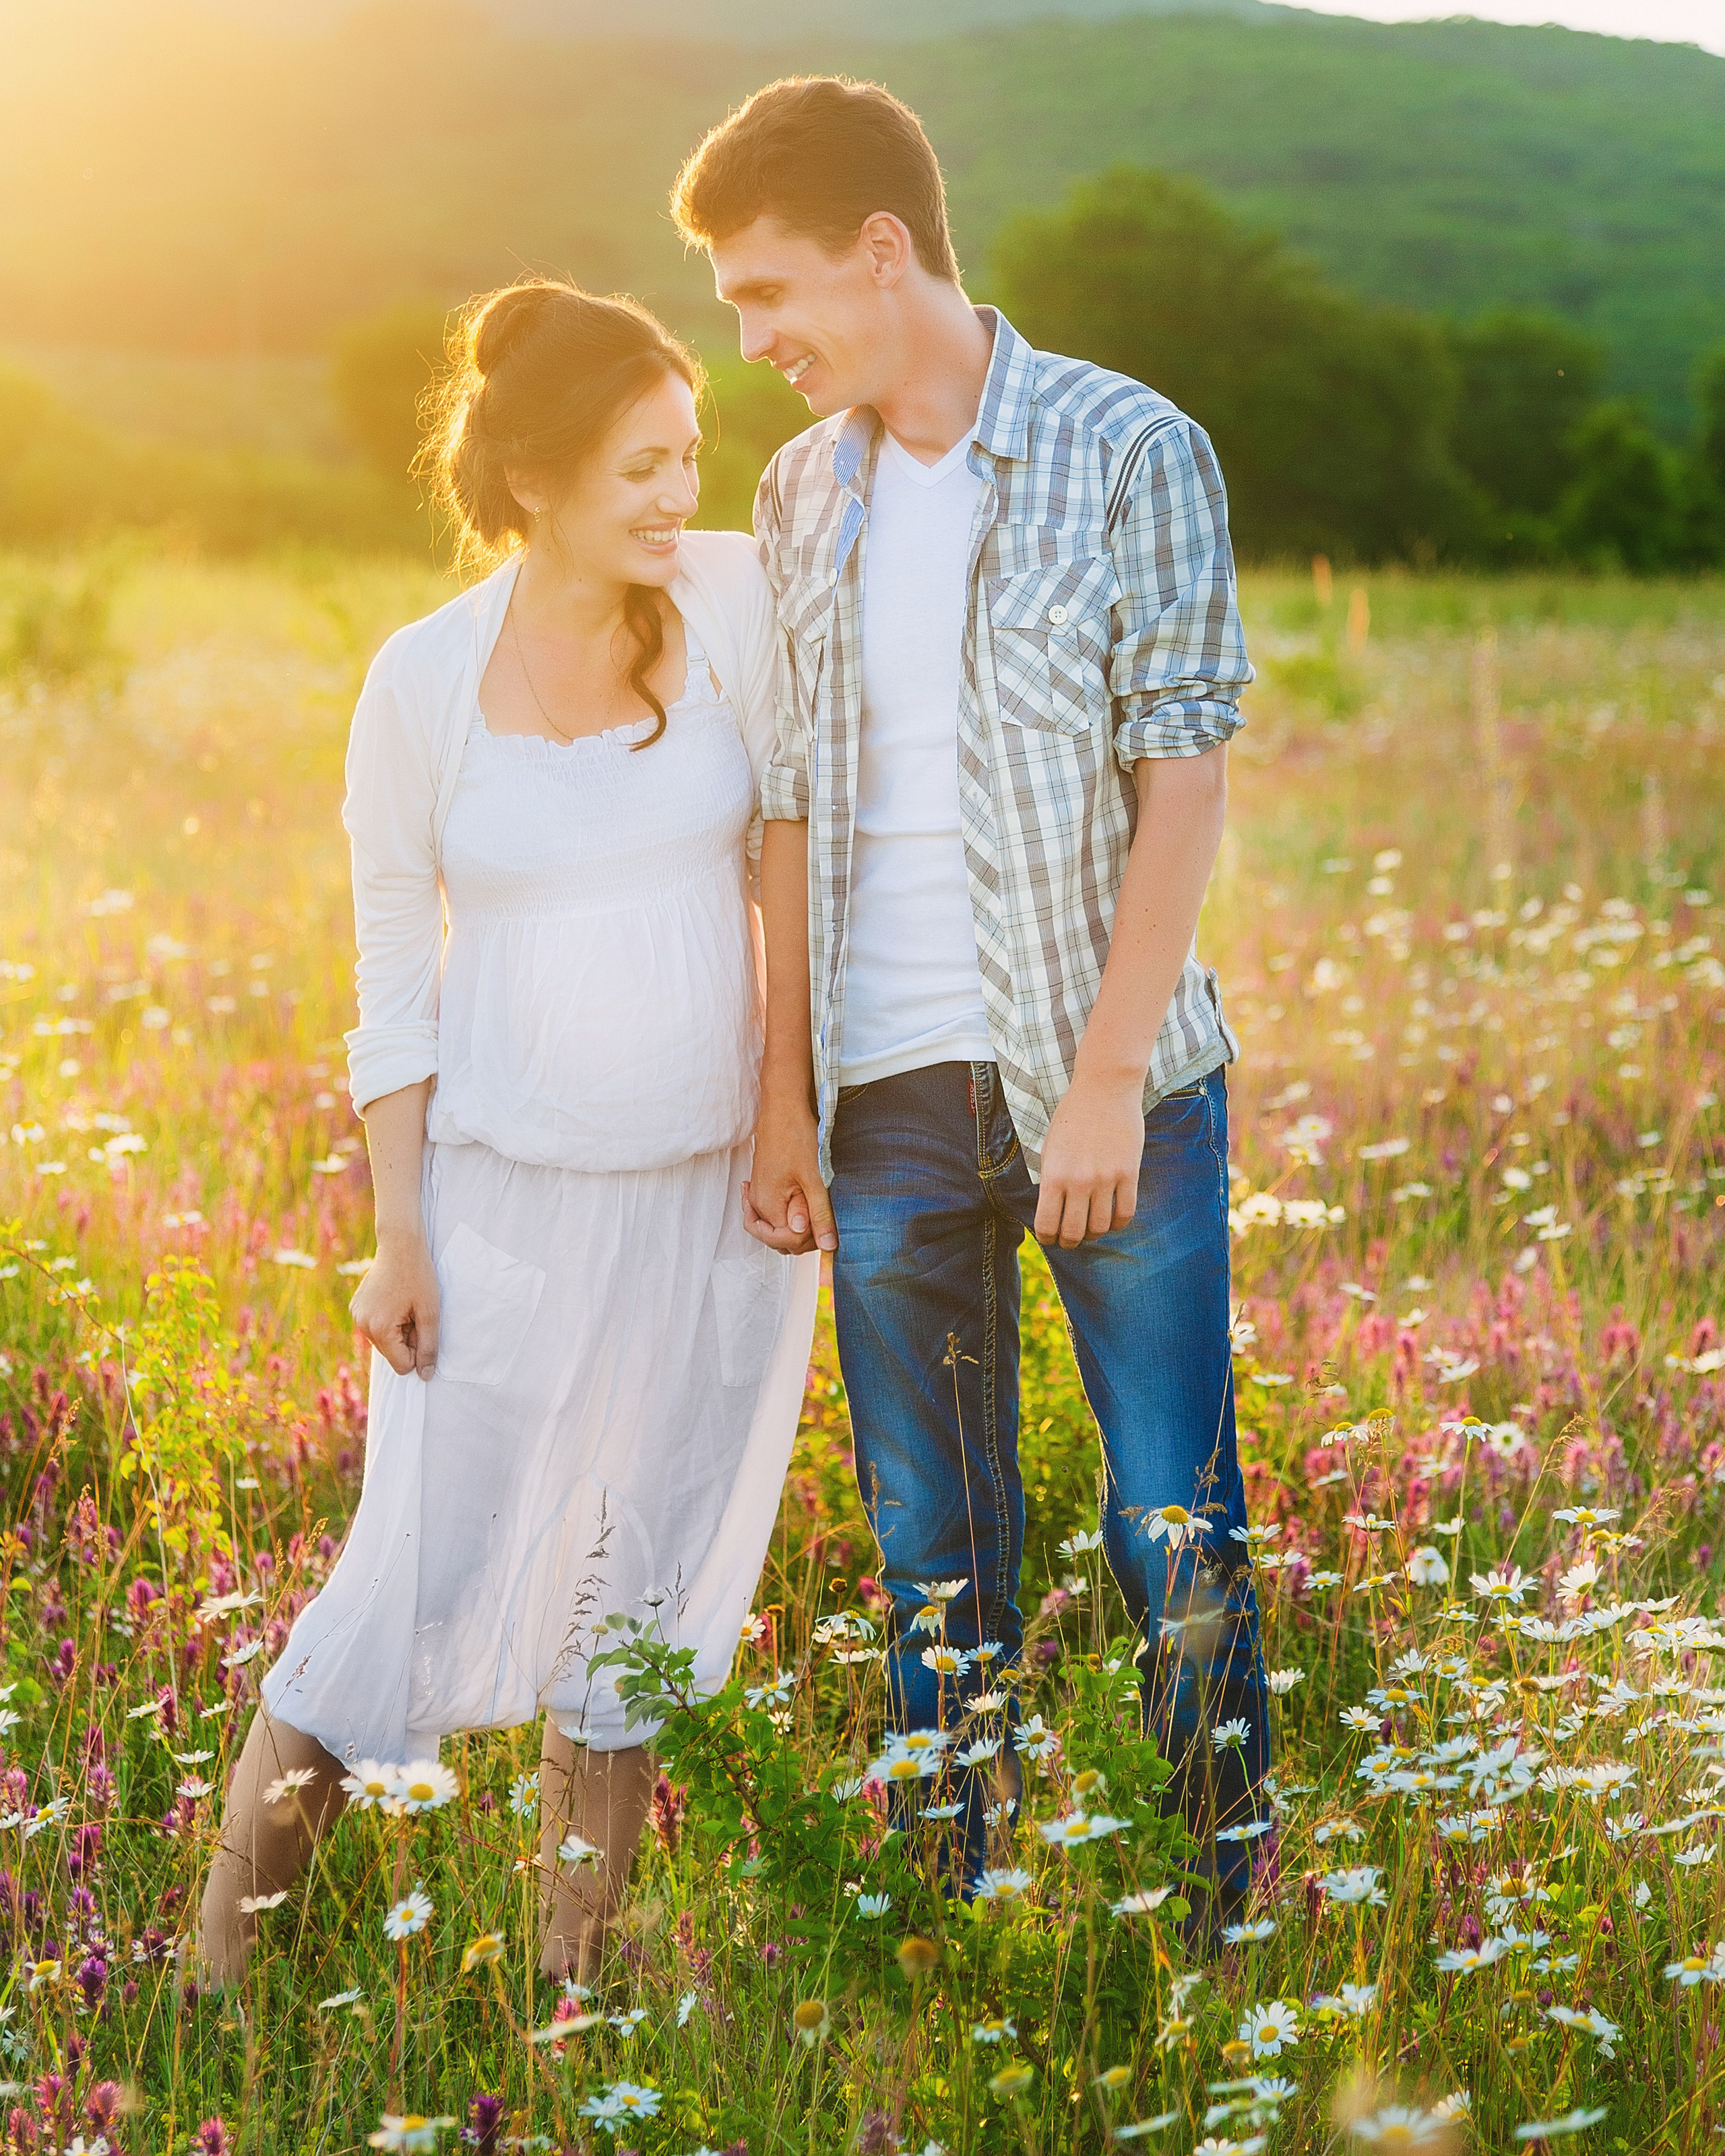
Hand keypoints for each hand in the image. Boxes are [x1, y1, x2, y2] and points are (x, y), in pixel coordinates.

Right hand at [350, 1231, 440, 1376]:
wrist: (400, 1245)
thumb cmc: (419, 1277)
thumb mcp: (430, 1313)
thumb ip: (428, 1347)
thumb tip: (425, 1376)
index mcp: (380, 1329)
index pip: (402, 1365)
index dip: (418, 1352)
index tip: (422, 1327)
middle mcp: (362, 1325)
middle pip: (392, 1354)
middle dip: (407, 1340)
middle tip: (415, 1313)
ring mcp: (357, 1316)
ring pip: (384, 1342)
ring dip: (398, 1331)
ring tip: (405, 1305)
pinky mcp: (356, 1307)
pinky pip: (376, 1328)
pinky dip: (388, 1321)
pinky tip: (395, 1300)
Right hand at [742, 1094, 836, 1255]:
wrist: (783, 1109)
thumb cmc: (796, 1138)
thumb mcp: (815, 1179)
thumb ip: (819, 1215)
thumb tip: (827, 1246)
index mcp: (767, 1206)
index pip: (787, 1241)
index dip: (809, 1239)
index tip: (825, 1225)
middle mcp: (757, 1204)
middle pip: (779, 1238)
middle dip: (803, 1235)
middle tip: (823, 1216)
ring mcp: (758, 1196)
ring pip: (777, 1227)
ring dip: (797, 1225)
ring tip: (815, 1208)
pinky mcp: (763, 1187)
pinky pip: (774, 1213)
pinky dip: (789, 1213)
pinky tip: (803, 1203)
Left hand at [1033, 1072, 1145, 1248]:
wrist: (1104, 1089)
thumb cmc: (1072, 1117)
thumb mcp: (1050, 1148)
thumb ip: (1052, 1180)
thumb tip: (1053, 1212)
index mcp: (1053, 1175)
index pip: (1047, 1224)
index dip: (1047, 1238)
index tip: (1050, 1239)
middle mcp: (1079, 1181)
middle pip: (1074, 1232)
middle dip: (1069, 1242)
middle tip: (1070, 1240)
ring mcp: (1106, 1178)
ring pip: (1101, 1227)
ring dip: (1094, 1234)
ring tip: (1091, 1229)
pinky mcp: (1129, 1173)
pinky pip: (1126, 1212)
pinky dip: (1118, 1223)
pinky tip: (1112, 1220)